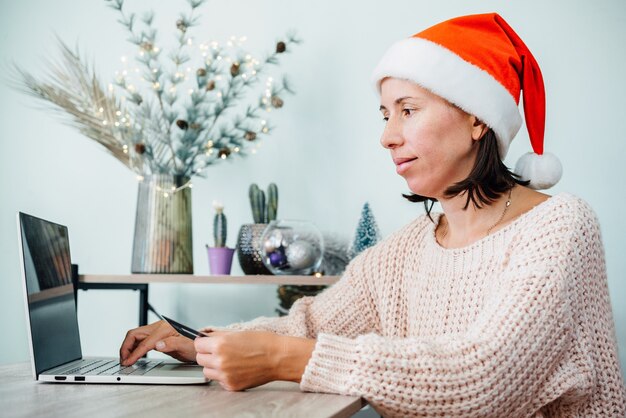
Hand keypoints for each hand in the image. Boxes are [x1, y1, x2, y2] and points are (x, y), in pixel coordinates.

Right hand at [119, 320, 195, 365]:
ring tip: (125, 359)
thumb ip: (172, 344)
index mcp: (165, 329)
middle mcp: (159, 327)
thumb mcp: (186, 347)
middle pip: (135, 334)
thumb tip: (158, 344)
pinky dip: (133, 346)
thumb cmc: (194, 346)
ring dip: (128, 346)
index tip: (128, 362)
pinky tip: (132, 354)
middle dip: (126, 347)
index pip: (145, 342)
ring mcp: (157, 330)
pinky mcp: (156, 335)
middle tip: (123, 361)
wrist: (199, 344)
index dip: (135, 353)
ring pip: (135, 336)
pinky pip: (140, 339)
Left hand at [194, 331, 315, 390]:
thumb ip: (218, 336)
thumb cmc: (262, 342)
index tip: (207, 343)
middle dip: (207, 354)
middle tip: (219, 352)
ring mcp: (225, 375)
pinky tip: (236, 369)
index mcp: (220, 345)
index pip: (198, 345)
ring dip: (213, 366)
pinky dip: (224, 376)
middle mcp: (220, 361)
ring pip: (207, 371)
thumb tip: (204, 337)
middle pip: (200, 359)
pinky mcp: (231, 386)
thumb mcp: (237, 333)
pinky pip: (219, 381)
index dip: (203, 343)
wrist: (278, 357)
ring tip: (228, 361)